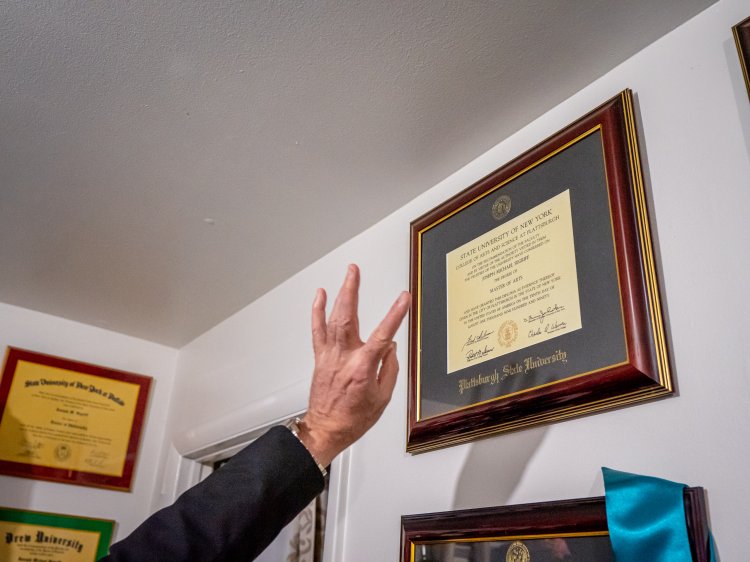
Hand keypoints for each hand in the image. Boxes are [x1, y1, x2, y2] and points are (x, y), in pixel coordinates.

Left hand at [297, 264, 410, 466]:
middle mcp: (344, 358)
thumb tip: (391, 348)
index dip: (395, 314)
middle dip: (352, 291)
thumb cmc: (353, 419)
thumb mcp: (382, 398)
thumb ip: (389, 369)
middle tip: (355, 271)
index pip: (383, 335)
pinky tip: (320, 296)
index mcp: (362, 368)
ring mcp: (329, 356)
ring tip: (346, 276)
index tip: (404, 299)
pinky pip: (317, 330)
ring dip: (339, 295)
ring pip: (333, 319)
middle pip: (348, 317)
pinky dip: (317, 311)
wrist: (326, 430)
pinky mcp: (320, 357)